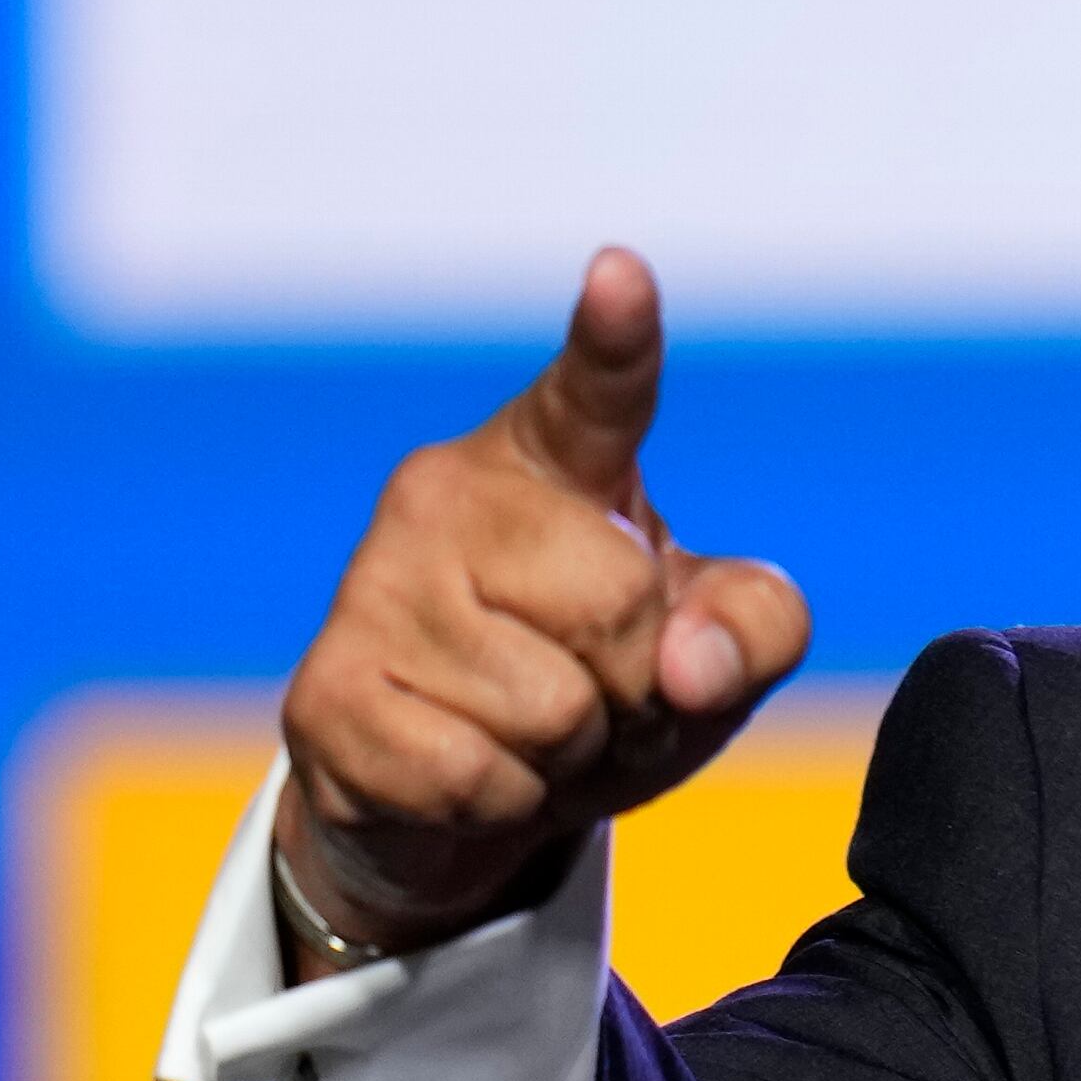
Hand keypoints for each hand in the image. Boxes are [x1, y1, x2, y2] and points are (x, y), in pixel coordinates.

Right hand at [274, 246, 811, 965]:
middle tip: (594, 697)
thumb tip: (691, 663)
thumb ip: (753, 630)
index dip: (614, 338)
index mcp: (552, 461)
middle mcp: (448, 494)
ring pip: (552, 709)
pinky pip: (480, 778)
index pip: (595, 392)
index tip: (623, 276)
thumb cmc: (597, 689)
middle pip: (617, 609)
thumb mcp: (710, 658)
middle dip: (636, 689)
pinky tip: (471, 773)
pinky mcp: (327, 690)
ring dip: (569, 757)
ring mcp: (375, 585)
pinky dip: (503, 804)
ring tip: (530, 736)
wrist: (457, 799)